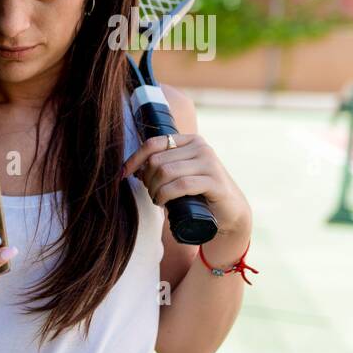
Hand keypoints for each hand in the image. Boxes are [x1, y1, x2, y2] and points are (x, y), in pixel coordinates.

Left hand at [122, 133, 251, 236]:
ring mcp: (209, 163)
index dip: (134, 159)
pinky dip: (166, 195)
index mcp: (189, 141)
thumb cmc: (196, 193)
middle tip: (151, 194)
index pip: (153, 143)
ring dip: (155, 190)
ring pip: (166, 172)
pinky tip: (163, 202)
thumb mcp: (177, 175)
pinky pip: (181, 185)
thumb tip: (130, 169)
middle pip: (157, 160)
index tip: (124, 174)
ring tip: (157, 199)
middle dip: (147, 180)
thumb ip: (160, 167)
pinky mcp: (215, 181)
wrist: (228, 211)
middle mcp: (201, 147)